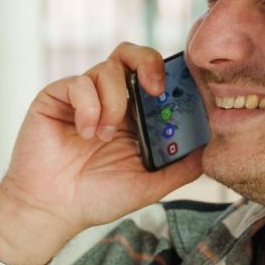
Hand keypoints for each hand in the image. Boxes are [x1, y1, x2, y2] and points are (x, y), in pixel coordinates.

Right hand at [0, 43, 204, 264]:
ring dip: (114, 103)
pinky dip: (88, 107)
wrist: (53, 209)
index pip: (156, 77)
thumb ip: (181, 167)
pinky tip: (84, 133)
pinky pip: (79, 83)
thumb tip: (211, 148)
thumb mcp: (149, 185)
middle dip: (149, 63)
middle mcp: (109, 98)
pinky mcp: (57, 96)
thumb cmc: (96, 197)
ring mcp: (83, 96)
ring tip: (104, 136)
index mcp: (133, 114)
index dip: (172, 76)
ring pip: (108, 69)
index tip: (182, 91)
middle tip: (155, 89)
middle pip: (132, 55)